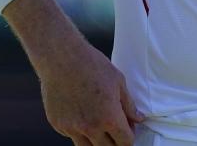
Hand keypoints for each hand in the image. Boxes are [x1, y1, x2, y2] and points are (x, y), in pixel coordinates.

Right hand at [1, 0, 143, 144]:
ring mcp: (72, 128)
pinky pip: (72, 136)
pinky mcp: (58, 124)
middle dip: (115, 143)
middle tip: (116, 132)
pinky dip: (80, 132)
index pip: (125, 142)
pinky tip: (83, 117)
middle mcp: (90, 128)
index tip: (129, 130)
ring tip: (101, 130)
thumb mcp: (118, 81)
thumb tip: (139, 119)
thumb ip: (129, 104)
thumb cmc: (92, 65)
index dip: (130, 137)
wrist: (61, 58)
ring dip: (97, 142)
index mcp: (109, 118)